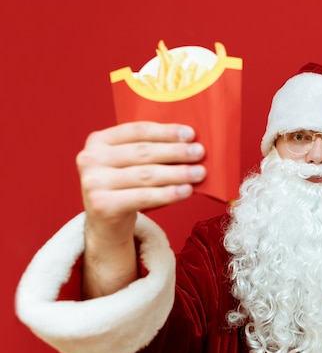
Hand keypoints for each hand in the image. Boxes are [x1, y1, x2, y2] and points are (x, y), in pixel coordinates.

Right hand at [76, 121, 205, 247]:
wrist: (106, 222)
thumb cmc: (125, 186)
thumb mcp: (129, 162)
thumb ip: (149, 149)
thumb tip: (189, 141)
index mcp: (98, 140)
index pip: (137, 130)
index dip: (166, 131)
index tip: (191, 134)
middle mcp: (90, 159)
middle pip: (143, 152)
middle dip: (176, 152)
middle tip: (199, 152)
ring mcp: (93, 183)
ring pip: (146, 175)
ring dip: (177, 173)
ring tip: (199, 173)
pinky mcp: (102, 205)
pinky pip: (143, 197)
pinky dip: (168, 194)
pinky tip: (187, 190)